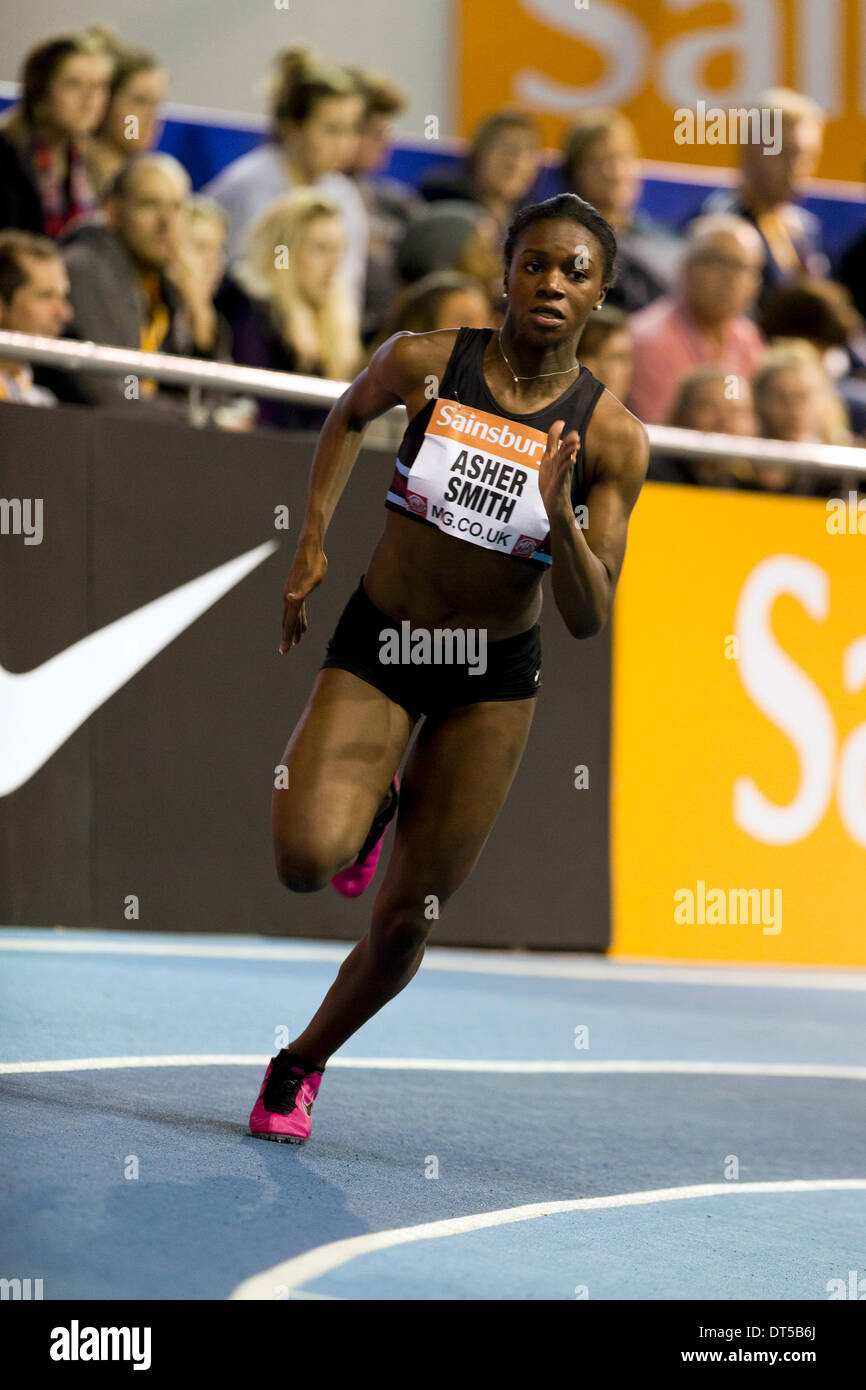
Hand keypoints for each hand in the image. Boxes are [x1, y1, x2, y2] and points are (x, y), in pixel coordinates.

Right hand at [279, 538, 327, 652]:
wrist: (309, 548)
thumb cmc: (314, 564)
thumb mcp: (312, 579)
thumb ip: (301, 592)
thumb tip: (290, 599)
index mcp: (293, 598)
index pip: (290, 622)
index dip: (286, 637)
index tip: (284, 650)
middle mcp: (289, 597)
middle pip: (288, 621)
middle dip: (287, 636)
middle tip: (285, 650)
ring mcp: (291, 593)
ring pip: (292, 616)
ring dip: (294, 629)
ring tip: (296, 641)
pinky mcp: (297, 590)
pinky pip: (298, 609)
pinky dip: (300, 619)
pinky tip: (304, 626)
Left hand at [538, 419, 579, 518]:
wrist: (556, 508)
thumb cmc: (552, 486)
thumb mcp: (548, 465)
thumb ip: (550, 451)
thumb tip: (553, 436)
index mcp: (558, 461)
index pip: (559, 445)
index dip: (557, 433)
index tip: (560, 422)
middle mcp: (561, 467)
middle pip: (566, 452)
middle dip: (570, 442)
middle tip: (575, 434)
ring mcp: (561, 476)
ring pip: (565, 462)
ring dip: (569, 453)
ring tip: (575, 444)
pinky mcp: (559, 486)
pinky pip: (563, 476)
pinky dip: (566, 468)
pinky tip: (571, 461)